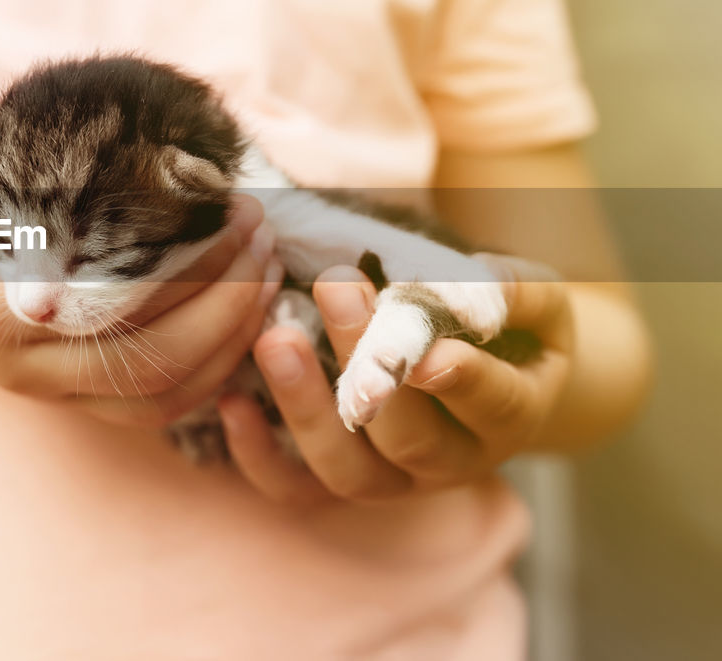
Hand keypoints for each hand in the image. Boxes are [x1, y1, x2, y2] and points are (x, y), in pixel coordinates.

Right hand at [0, 148, 285, 427]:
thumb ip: (18, 165)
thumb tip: (116, 144)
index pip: (121, 311)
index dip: (194, 269)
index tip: (236, 212)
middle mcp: (26, 371)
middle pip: (157, 366)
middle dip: (229, 305)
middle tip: (262, 236)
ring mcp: (49, 392)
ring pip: (164, 399)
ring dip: (231, 341)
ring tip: (267, 270)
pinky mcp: (71, 397)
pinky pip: (156, 406)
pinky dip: (212, 368)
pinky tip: (242, 313)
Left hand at [217, 255, 572, 506]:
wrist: (491, 372)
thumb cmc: (513, 328)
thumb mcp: (537, 303)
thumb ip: (513, 290)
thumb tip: (471, 281)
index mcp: (509, 416)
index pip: (490, 404)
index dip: (461, 380)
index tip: (427, 349)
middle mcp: (451, 462)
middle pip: (409, 437)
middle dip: (369, 367)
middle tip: (335, 288)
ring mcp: (392, 481)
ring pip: (347, 471)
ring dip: (306, 408)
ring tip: (275, 339)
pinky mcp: (339, 481)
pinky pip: (294, 487)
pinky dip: (258, 453)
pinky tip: (231, 400)